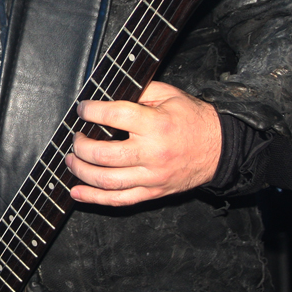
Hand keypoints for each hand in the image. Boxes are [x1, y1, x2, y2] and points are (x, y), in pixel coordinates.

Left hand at [65, 81, 220, 206]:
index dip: (92, 111)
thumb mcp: (169, 95)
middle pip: (104, 154)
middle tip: (75, 138)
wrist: (220, 149)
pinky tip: (77, 192)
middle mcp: (152, 153)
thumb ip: (139, 92)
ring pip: (107, 180)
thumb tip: (107, 95)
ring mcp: (151, 177)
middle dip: (80, 146)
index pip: (115, 116)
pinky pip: (118, 200)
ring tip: (72, 160)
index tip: (83, 109)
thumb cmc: (193, 120)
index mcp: (156, 124)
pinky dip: (94, 198)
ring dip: (81, 171)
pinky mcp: (152, 192)